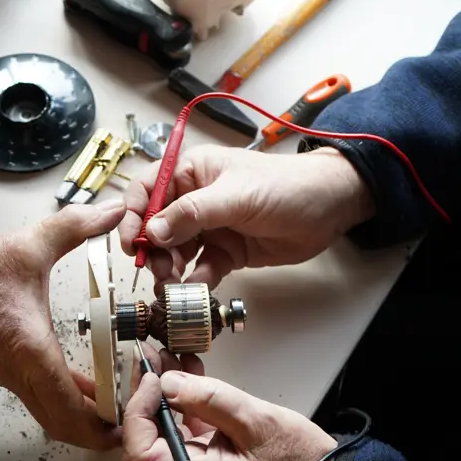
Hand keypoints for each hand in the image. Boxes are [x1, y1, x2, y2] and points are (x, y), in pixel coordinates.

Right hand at [0, 199, 126, 449]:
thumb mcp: (30, 245)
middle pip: (63, 426)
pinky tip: (81, 380)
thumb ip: (76, 226)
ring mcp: (7, 374)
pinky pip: (37, 394)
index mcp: (32, 352)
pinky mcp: (0, 366)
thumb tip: (112, 210)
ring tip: (113, 399)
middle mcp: (19, 373)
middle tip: (129, 417)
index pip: (71, 413)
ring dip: (81, 413)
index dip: (103, 427)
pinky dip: (63, 396)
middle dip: (98, 431)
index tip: (130, 421)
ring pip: (49, 412)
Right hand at [118, 145, 373, 292]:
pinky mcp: (224, 251)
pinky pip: (199, 268)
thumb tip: (154, 232)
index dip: (132, 215)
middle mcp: (193, 200)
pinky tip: (196, 287)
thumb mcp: (235, 196)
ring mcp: (208, 227)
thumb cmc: (285, 186)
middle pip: (156, 227)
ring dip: (169, 269)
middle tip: (157, 269)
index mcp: (190, 173)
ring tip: (172, 284)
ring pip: (174, 251)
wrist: (329, 208)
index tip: (131, 242)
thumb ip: (192, 214)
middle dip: (152, 250)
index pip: (146, 191)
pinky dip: (194, 280)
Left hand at [123, 367, 337, 460]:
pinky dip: (184, 402)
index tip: (153, 380)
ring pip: (164, 433)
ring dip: (164, 394)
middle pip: (147, 441)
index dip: (139, 412)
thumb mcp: (257, 420)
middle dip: (146, 396)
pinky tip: (188, 374)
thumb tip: (169, 382)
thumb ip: (210, 399)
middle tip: (150, 360)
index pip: (142, 453)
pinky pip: (185, 432)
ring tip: (167, 358)